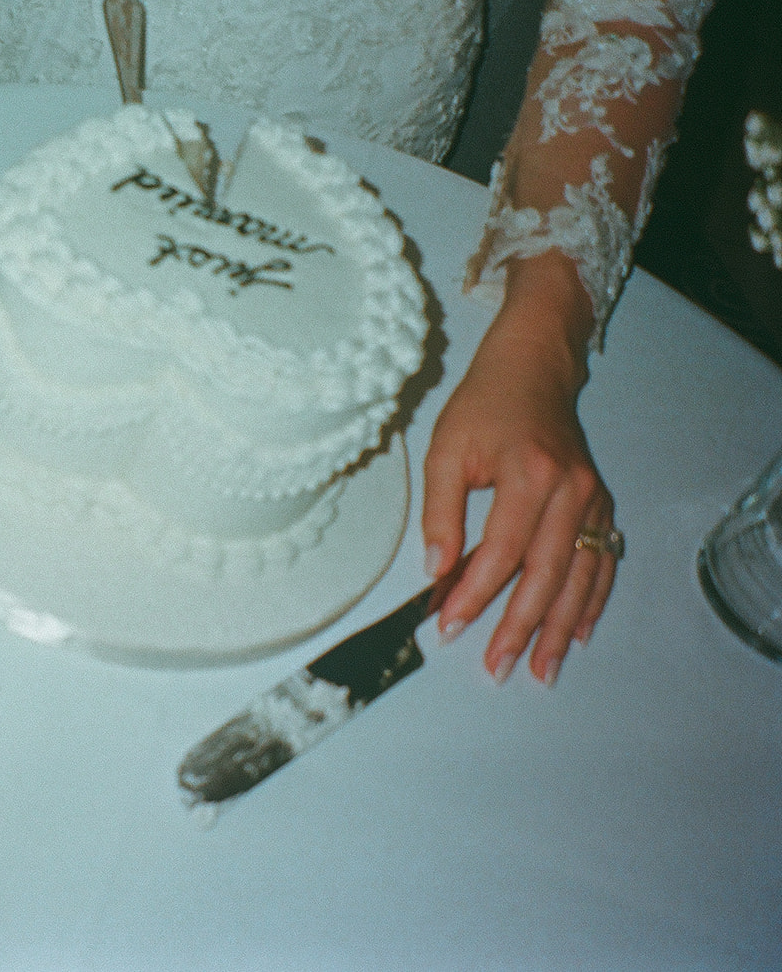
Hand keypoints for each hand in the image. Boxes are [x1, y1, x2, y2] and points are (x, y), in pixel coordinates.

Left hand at [422, 254, 617, 684]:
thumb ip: (440, 512)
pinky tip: (579, 632)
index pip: (501, 552)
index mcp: (529, 475)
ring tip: (542, 669)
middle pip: (546, 574)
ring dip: (561, 627)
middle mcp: (571, 491)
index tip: (448, 626)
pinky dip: (591, 600)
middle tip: (496, 667)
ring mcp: (593, 499)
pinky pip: (602, 560)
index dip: (474, 594)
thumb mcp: (445, 450)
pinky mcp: (601, 503)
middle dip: (520, 627)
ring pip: (580, 576)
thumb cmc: (483, 406)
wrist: (533, 368)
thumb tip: (436, 571)